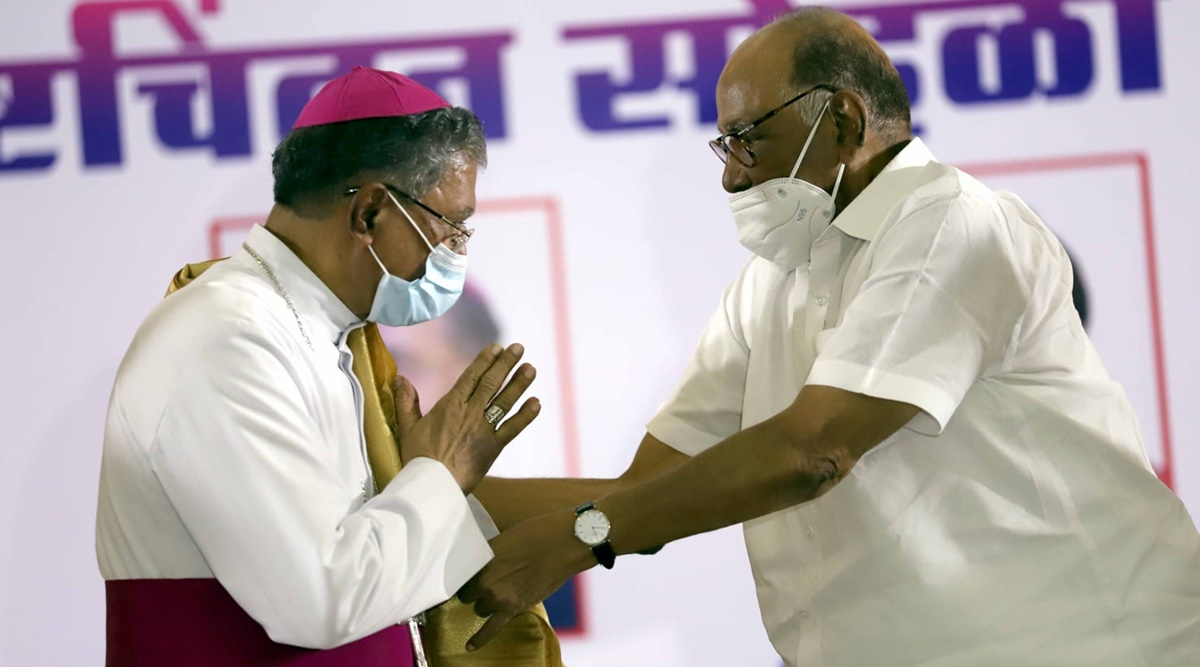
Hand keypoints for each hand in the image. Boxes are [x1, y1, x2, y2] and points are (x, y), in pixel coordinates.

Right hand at [393, 343, 539, 493]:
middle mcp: (470, 412)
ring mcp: (484, 429)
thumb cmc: (417, 457)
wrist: (432, 484)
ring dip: (519, 384)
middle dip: (506, 364)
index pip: (471, 376)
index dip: (485, 361)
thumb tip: (400, 379)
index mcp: (450, 405)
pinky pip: (512, 428)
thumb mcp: (408, 427)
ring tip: (530, 368)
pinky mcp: (493, 447)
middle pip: (491, 383)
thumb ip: (406, 402)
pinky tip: (536, 403)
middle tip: (519, 348)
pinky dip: (525, 416)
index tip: (497, 348)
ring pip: (505, 401)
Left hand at [457, 510, 594, 650]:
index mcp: (481, 559)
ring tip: (501, 593)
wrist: (563, 544)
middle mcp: (485, 580)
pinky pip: (491, 629)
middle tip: (490, 582)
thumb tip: (481, 565)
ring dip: (487, 603)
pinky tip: (469, 646)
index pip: (461, 575)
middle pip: (469, 594)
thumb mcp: (504, 538)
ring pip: (480, 609)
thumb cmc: (536, 534)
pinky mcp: (513, 609)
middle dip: (477, 590)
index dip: (467, 576)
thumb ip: (488, 555)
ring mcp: (498, 597)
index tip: (470, 576)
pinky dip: (479, 639)